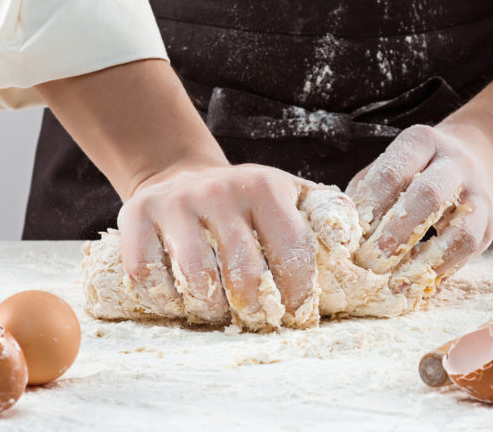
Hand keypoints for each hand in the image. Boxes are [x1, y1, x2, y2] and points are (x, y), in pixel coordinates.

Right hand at [117, 162, 318, 328]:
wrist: (178, 174)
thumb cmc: (244, 200)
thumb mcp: (288, 192)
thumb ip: (325, 215)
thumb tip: (356, 249)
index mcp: (263, 185)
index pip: (291, 249)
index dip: (298, 293)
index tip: (297, 313)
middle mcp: (219, 190)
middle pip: (243, 273)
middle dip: (256, 309)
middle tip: (257, 318)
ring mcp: (175, 203)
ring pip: (195, 280)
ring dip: (211, 310)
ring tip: (219, 312)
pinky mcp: (135, 215)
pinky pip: (147, 276)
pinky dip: (165, 301)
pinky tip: (180, 301)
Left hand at [346, 67, 492, 296]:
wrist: (479, 159)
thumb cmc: (418, 169)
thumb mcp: (393, 165)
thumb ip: (366, 191)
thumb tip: (336, 229)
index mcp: (419, 142)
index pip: (390, 172)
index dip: (369, 208)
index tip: (349, 237)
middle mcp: (452, 161)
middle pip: (426, 195)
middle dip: (396, 232)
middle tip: (370, 261)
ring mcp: (476, 191)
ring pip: (457, 227)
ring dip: (424, 258)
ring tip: (395, 280)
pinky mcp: (489, 220)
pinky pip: (468, 248)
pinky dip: (442, 267)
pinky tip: (419, 279)